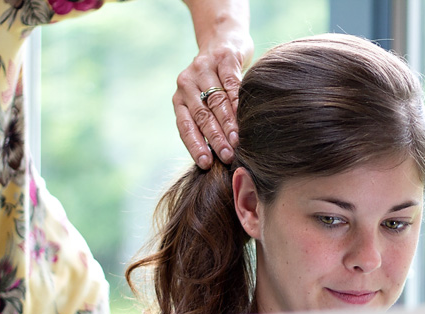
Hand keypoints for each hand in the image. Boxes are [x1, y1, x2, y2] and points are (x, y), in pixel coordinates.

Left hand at [174, 9, 252, 168]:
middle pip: (201, 116)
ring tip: (236, 141)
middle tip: (227, 156)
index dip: (196, 145)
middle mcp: (187, 82)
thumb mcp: (206, 100)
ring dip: (227, 123)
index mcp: (180, 97)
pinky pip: (231, 83)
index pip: (186, 126)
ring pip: (216, 101)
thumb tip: (219, 156)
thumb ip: (207, 122)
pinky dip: (237, 102)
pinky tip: (244, 117)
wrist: (224, 39)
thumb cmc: (217, 81)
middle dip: (215, 138)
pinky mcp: (223, 58)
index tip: (207, 163)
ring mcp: (204, 68)